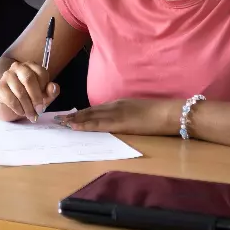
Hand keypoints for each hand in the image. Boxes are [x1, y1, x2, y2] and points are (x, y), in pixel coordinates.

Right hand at [0, 61, 58, 122]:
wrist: (10, 108)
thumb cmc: (29, 99)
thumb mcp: (43, 97)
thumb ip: (51, 92)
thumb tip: (53, 87)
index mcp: (31, 66)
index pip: (41, 72)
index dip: (45, 88)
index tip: (45, 100)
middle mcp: (18, 67)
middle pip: (29, 79)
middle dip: (36, 97)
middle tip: (40, 110)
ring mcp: (7, 76)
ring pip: (20, 91)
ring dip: (28, 107)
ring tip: (31, 115)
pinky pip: (11, 99)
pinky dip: (18, 109)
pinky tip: (21, 112)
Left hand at [55, 99, 173, 134]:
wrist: (170, 113)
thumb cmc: (159, 114)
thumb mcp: (139, 111)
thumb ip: (126, 114)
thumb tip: (117, 121)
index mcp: (120, 104)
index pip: (96, 108)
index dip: (82, 113)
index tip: (69, 116)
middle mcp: (115, 106)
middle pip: (90, 111)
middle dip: (74, 116)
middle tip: (58, 120)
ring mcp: (117, 113)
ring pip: (91, 116)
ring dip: (75, 120)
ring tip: (62, 123)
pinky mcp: (121, 122)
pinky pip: (99, 124)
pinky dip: (86, 124)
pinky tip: (75, 126)